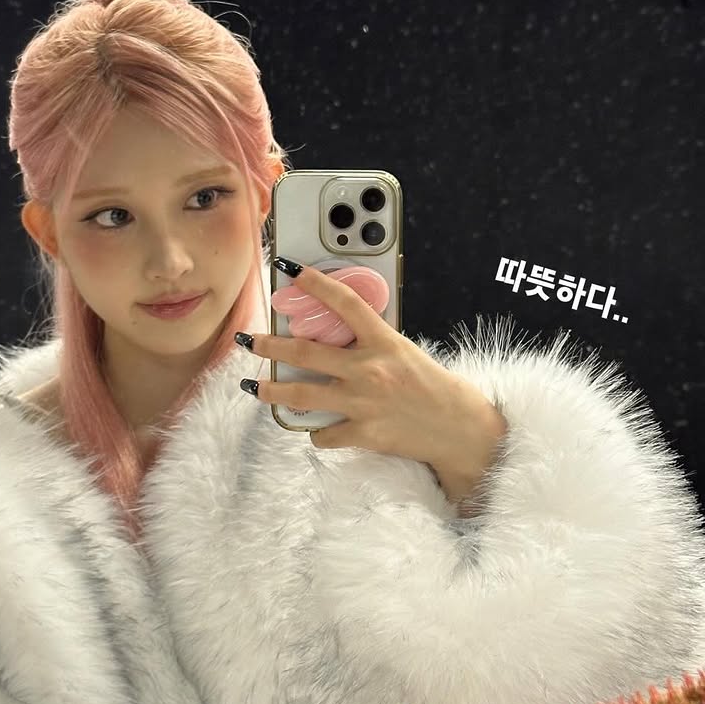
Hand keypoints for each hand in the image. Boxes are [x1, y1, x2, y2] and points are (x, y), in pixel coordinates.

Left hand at [237, 262, 507, 509]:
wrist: (455, 427)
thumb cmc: (430, 385)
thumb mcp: (402, 350)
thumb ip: (371, 341)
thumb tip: (336, 330)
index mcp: (383, 341)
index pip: (345, 302)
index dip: (315, 283)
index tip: (289, 270)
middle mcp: (369, 370)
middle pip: (305, 352)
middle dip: (269, 345)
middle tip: (248, 340)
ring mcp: (362, 403)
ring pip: (302, 396)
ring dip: (271, 390)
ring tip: (252, 385)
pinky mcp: (363, 433)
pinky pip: (324, 433)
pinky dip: (316, 431)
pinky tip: (314, 428)